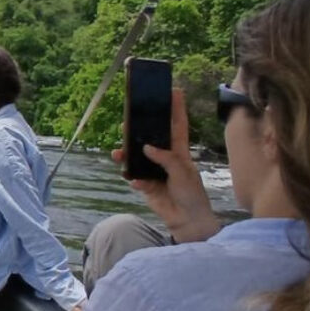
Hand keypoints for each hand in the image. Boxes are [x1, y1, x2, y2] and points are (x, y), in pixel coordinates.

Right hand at [112, 89, 219, 243]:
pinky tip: (134, 180)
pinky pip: (134, 177)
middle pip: (150, 137)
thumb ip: (165, 158)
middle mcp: (165, 157)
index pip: (178, 125)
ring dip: (126, 153)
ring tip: (117, 152)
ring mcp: (154, 170)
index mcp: (179, 151)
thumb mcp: (182, 172)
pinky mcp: (145, 184)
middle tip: (127, 119)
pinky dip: (133, 178)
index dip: (176, 108)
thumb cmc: (191, 194)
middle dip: (139, 129)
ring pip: (136, 156)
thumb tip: (145, 148)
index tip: (174, 90)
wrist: (186, 220)